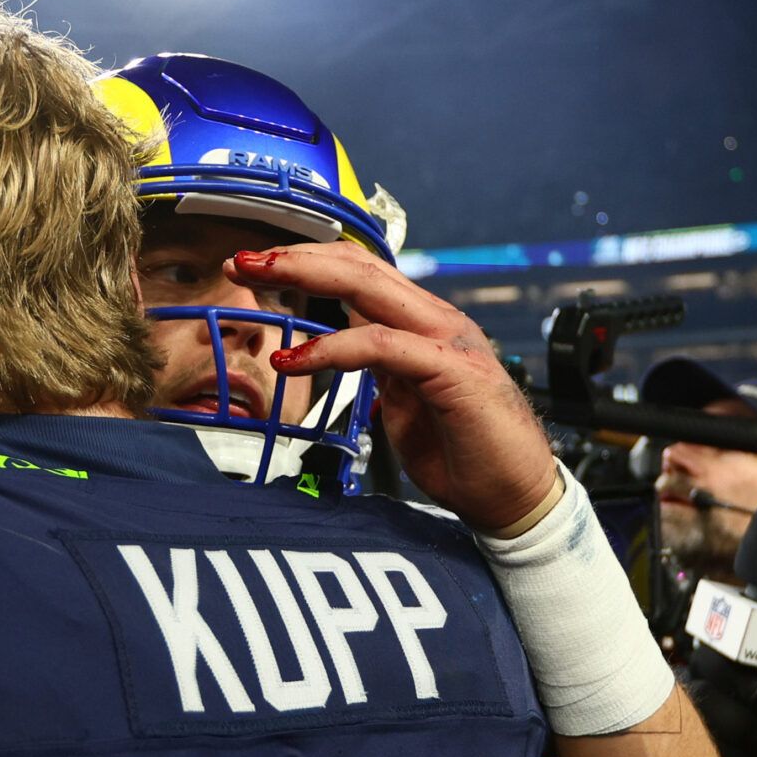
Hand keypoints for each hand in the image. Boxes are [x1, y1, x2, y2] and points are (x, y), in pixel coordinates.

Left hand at [231, 243, 558, 533]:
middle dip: (297, 258)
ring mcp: (448, 341)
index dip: (309, 265)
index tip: (258, 268)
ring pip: (368, 290)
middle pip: (360, 268)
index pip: (361, 276)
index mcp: (424, 326)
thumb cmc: (463, 454)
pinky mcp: (452, 371)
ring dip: (306, 278)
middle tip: (242, 258)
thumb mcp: (405, 400)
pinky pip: (380, 346)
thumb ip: (380, 368)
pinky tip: (293, 359)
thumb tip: (342, 350)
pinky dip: (331, 348)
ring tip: (256, 282)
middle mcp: (437, 323)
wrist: (514, 498)